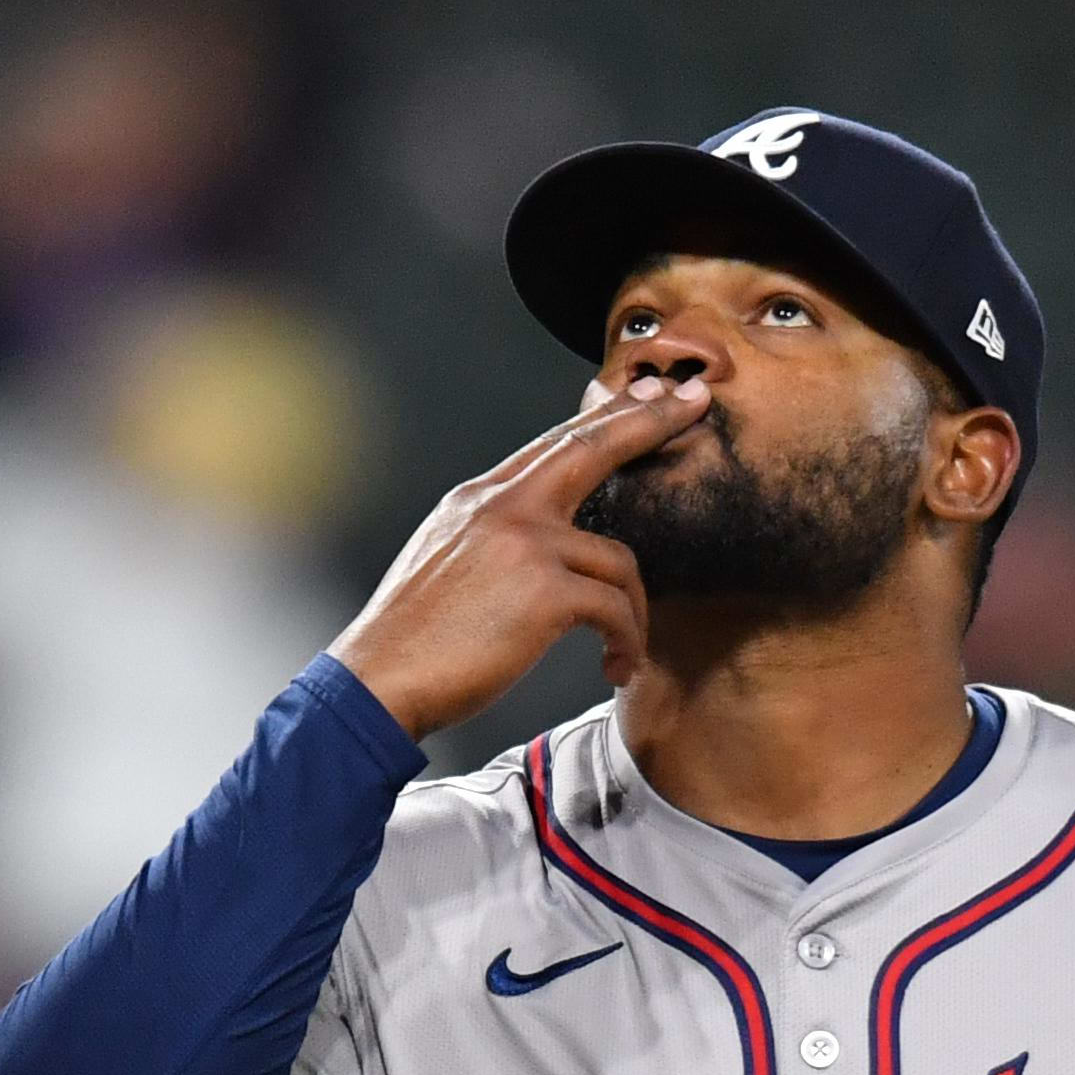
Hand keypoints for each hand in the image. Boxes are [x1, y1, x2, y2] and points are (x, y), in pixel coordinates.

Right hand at [327, 375, 713, 739]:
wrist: (377, 682)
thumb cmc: (414, 641)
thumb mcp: (446, 562)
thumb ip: (493, 537)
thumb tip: (535, 544)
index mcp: (479, 499)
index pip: (554, 445)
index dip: (605, 416)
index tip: (644, 392)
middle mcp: (503, 506)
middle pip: (592, 447)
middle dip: (651, 420)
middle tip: (696, 401)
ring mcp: (525, 543)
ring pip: (619, 559)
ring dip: (633, 613)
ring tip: (623, 651)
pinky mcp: (545, 591)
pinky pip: (615, 607)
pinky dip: (626, 641)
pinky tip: (615, 667)